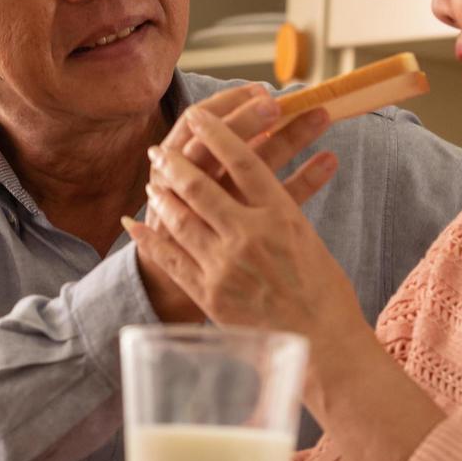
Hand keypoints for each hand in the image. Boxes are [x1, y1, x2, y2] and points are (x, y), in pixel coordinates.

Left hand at [137, 85, 337, 321]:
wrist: (324, 344)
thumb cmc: (326, 292)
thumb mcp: (309, 238)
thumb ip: (281, 209)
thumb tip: (259, 179)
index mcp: (282, 215)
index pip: (242, 160)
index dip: (217, 132)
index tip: (200, 115)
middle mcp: (250, 235)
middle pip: (200, 185)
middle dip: (174, 163)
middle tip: (160, 150)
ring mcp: (226, 265)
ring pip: (180, 218)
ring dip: (162, 194)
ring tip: (152, 180)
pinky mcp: (209, 294)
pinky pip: (171, 259)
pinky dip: (150, 239)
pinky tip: (135, 224)